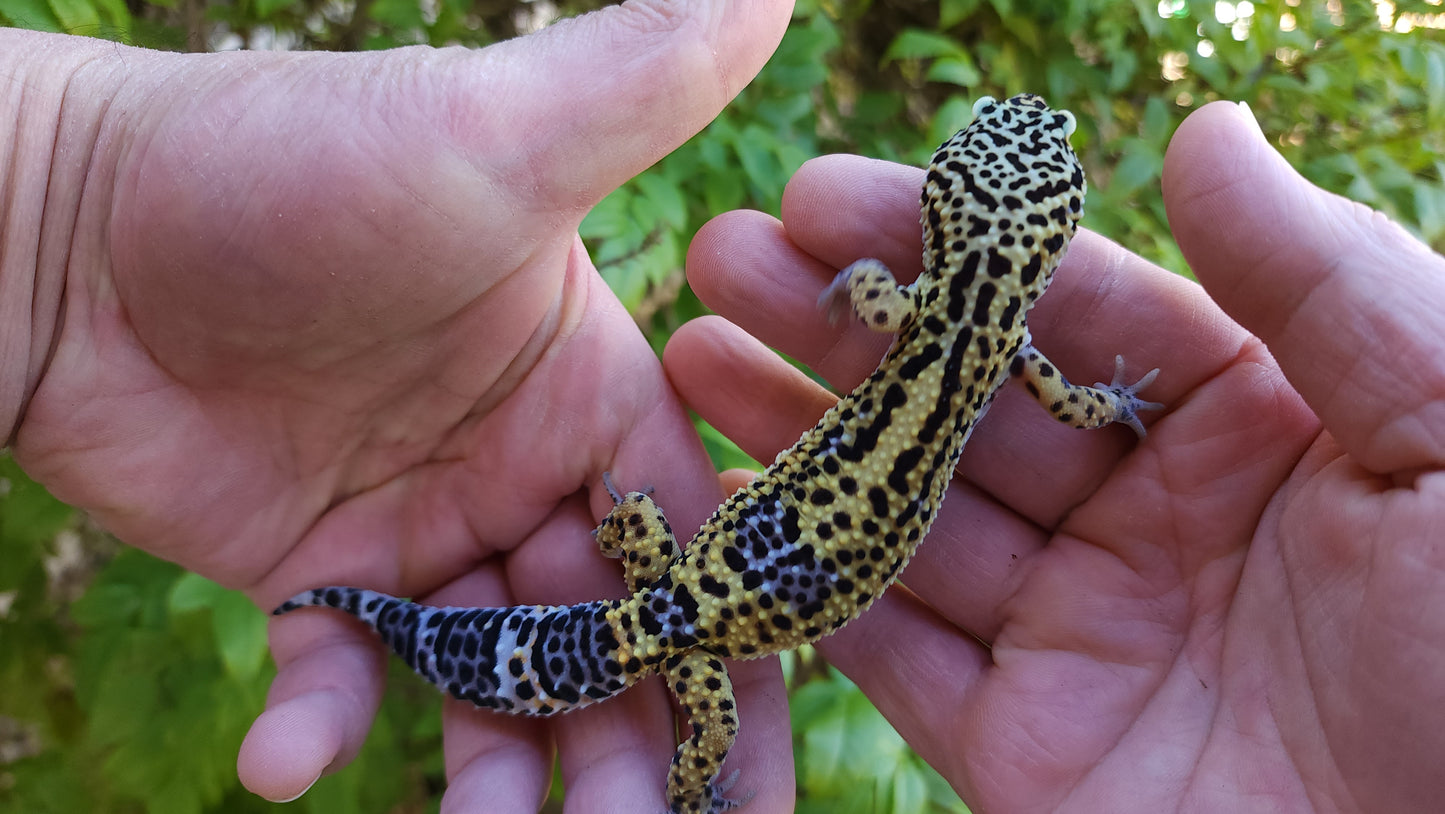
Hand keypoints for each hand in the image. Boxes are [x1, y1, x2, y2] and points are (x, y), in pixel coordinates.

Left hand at [2, 4, 795, 810]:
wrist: (65, 229)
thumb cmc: (290, 172)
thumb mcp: (489, 134)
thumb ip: (642, 84)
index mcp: (597, 389)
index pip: (704, 537)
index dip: (744, 643)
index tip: (764, 754)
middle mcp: (527, 469)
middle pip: (617, 635)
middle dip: (641, 739)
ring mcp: (424, 531)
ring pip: (504, 682)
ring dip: (507, 770)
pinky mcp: (317, 578)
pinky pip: (346, 677)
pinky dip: (326, 725)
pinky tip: (291, 763)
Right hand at [668, 100, 1444, 811]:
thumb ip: (1327, 282)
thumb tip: (1206, 134)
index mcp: (1255, 429)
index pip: (1067, 308)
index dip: (946, 248)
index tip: (826, 196)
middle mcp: (1150, 524)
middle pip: (965, 404)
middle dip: (840, 326)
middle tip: (725, 256)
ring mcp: (1077, 640)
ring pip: (910, 520)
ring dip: (799, 439)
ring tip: (691, 355)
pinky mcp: (1024, 754)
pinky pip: (898, 660)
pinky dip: (812, 591)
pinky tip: (728, 510)